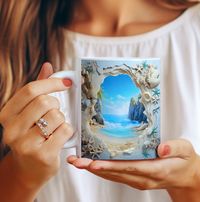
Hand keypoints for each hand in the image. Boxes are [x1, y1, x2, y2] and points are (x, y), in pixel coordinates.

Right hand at [0, 63, 73, 188]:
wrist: (29, 169)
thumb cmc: (31, 136)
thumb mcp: (29, 113)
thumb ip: (37, 90)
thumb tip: (48, 65)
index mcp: (6, 114)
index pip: (31, 90)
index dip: (52, 82)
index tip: (67, 83)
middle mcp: (12, 129)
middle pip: (45, 102)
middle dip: (56, 105)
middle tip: (54, 113)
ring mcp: (25, 144)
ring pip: (57, 116)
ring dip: (62, 120)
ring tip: (54, 129)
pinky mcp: (42, 155)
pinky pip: (65, 130)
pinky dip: (68, 131)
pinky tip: (59, 138)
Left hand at [68, 139, 199, 201]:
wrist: (186, 175)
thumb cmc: (184, 160)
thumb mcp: (186, 150)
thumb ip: (175, 147)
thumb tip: (162, 147)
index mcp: (156, 169)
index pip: (130, 168)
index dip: (111, 166)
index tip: (95, 164)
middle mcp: (144, 177)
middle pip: (116, 173)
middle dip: (94, 168)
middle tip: (77, 161)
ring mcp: (139, 179)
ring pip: (113, 176)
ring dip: (94, 170)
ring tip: (78, 162)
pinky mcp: (136, 178)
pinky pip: (116, 175)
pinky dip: (103, 170)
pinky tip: (92, 165)